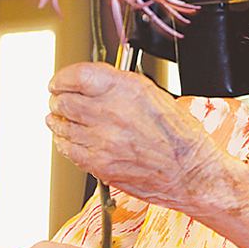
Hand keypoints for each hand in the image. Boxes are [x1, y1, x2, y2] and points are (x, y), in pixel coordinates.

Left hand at [46, 62, 221, 208]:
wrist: (190, 172)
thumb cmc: (180, 136)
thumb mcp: (154, 95)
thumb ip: (119, 85)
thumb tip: (91, 82)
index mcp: (128, 90)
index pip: (77, 76)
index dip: (63, 78)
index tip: (60, 82)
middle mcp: (113, 112)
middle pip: (63, 100)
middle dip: (58, 99)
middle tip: (60, 100)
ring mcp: (103, 140)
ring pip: (61, 125)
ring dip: (59, 121)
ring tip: (63, 120)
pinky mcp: (99, 163)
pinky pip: (67, 149)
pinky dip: (64, 142)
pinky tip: (72, 140)